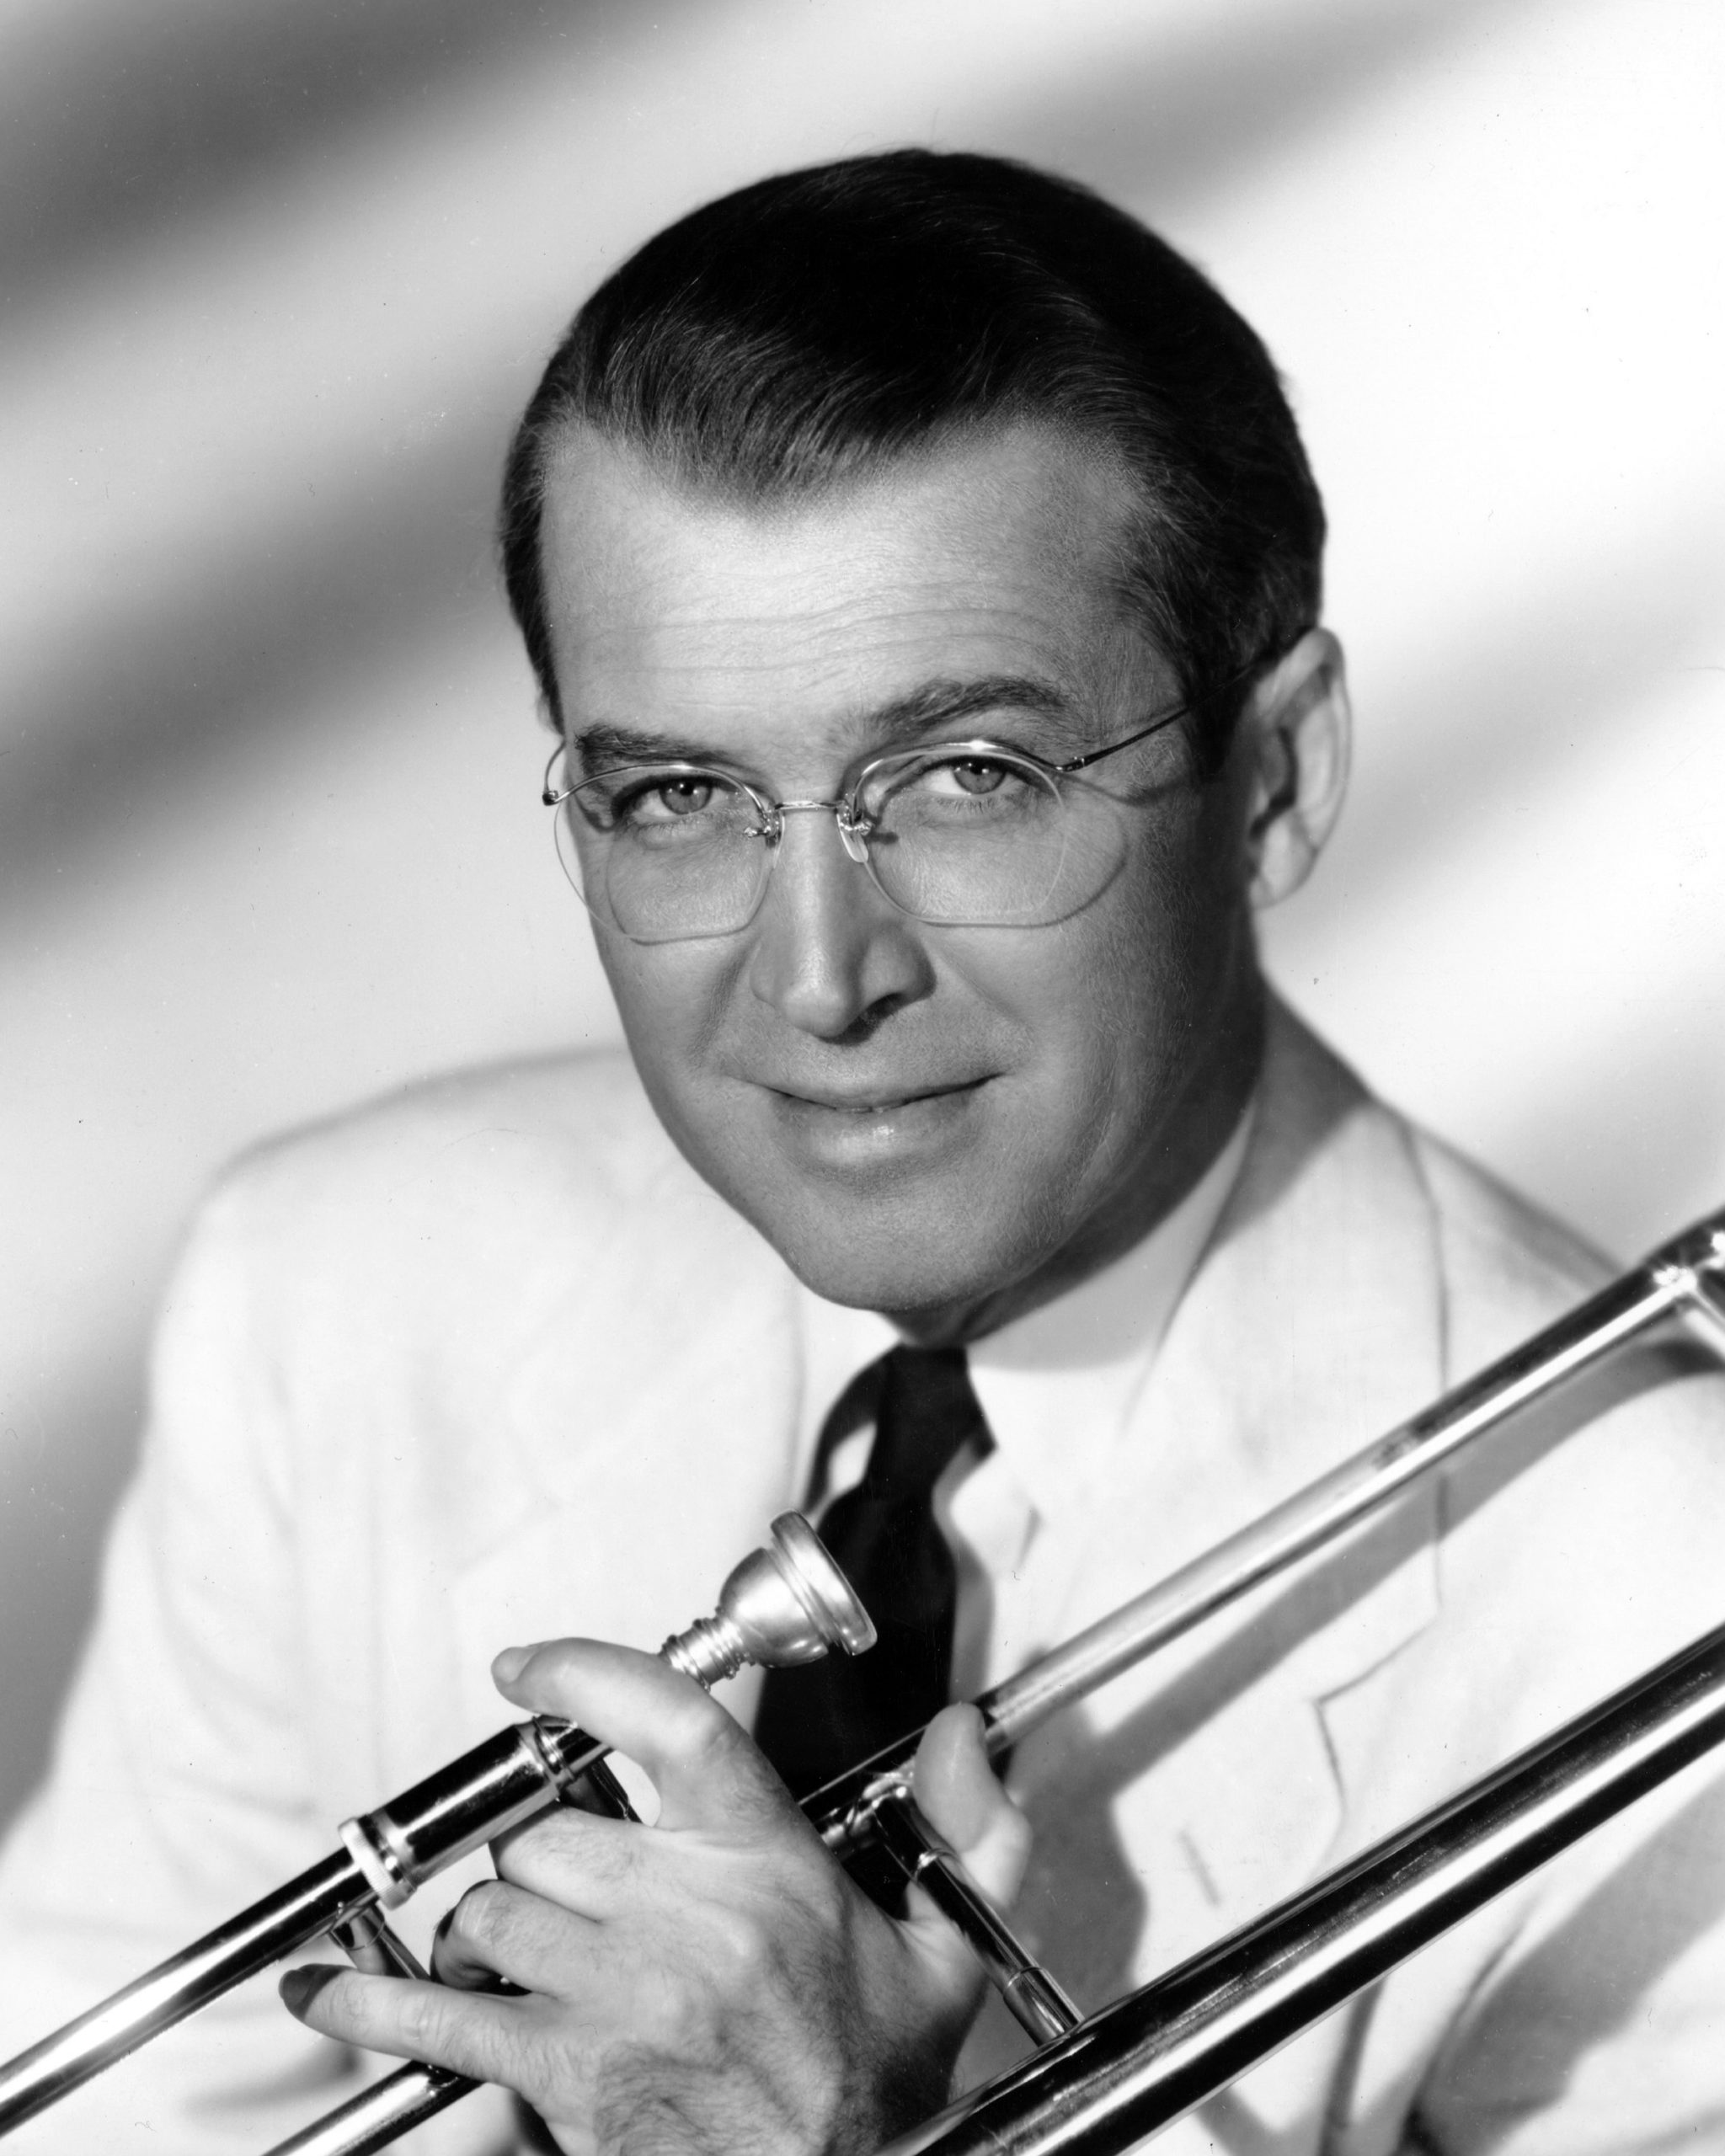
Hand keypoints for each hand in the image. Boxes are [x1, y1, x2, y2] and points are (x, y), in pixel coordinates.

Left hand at [280, 1640, 1030, 2155]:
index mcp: (768, 1867)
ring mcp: (618, 1995)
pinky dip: (367, 2002)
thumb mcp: (943, 1957)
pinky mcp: (562, 2072)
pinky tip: (327, 1991)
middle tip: (572, 1895)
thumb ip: (971, 1833)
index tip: (525, 1666)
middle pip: (555, 1832)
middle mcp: (688, 1917)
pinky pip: (436, 2016)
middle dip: (550, 1862)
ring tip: (520, 1959)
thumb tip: (966, 1737)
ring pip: (494, 1909)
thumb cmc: (871, 2089)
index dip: (587, 1674)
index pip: (670, 1722)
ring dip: (489, 1931)